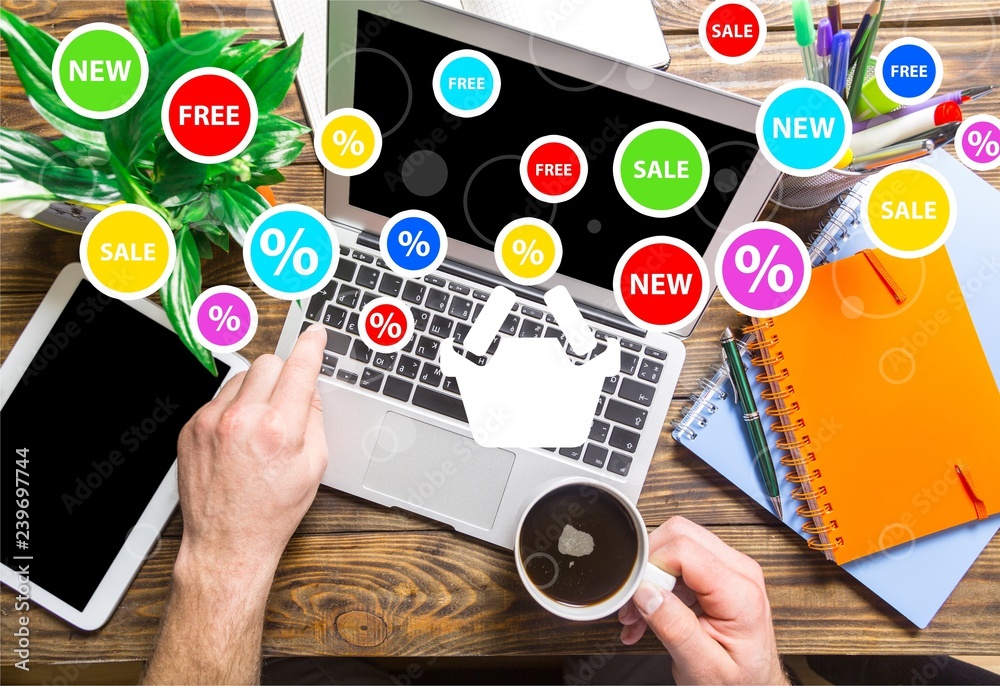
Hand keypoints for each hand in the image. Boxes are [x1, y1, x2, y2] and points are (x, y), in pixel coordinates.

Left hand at [174, 323, 329, 587]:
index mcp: (277, 429)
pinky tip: (238, 437)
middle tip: (287, 400)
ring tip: (259, 427)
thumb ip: (314, 418)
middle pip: (269, 363)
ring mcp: (210, 422)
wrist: (227, 542)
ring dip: (256, 391)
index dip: (312, 347)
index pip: (299, 368)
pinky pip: (219, 397)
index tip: (315, 335)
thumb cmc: (271, 511)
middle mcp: (241, 420)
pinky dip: (233, 408)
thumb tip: (310, 387)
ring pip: (242, 377)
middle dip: (283, 375)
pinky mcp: (191, 428)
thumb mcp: (313, 466)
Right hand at [618, 517, 786, 684]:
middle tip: (637, 604)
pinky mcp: (719, 573)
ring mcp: (730, 568)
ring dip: (650, 576)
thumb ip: (675, 628)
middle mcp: (739, 571)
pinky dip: (658, 582)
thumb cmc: (738, 683)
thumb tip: (646, 591)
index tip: (638, 597)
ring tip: (639, 616)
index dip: (652, 567)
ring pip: (676, 543)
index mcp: (740, 592)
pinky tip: (650, 613)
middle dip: (648, 566)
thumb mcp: (703, 667)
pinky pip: (680, 559)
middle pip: (679, 534)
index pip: (684, 549)